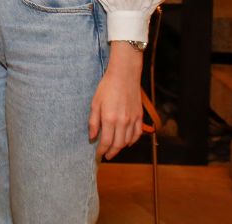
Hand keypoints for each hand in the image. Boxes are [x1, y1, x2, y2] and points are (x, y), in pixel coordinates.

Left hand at [89, 42, 143, 159]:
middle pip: (118, 144)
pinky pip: (138, 134)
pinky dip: (132, 141)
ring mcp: (133, 120)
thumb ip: (93, 122)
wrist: (124, 76)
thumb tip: (92, 137)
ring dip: (121, 148)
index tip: (98, 154)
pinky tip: (127, 142)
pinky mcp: (139, 116)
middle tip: (106, 155)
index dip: (102, 150)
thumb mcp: (95, 103)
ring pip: (128, 141)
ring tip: (114, 149)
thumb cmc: (107, 88)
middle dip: (111, 152)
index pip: (106, 141)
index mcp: (109, 118)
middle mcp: (122, 122)